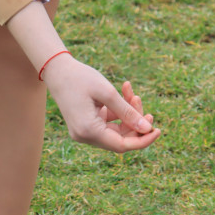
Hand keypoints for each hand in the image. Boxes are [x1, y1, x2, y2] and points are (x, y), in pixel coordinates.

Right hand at [41, 55, 160, 152]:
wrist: (56, 69)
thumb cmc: (80, 78)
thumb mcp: (108, 93)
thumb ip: (128, 112)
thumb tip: (148, 129)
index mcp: (88, 131)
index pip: (122, 145)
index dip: (143, 140)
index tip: (157, 130)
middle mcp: (85, 136)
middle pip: (121, 138)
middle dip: (136, 122)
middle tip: (142, 101)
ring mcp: (85, 132)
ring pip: (117, 130)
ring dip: (128, 113)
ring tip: (131, 92)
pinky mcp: (87, 125)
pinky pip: (110, 123)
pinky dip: (119, 110)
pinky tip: (123, 92)